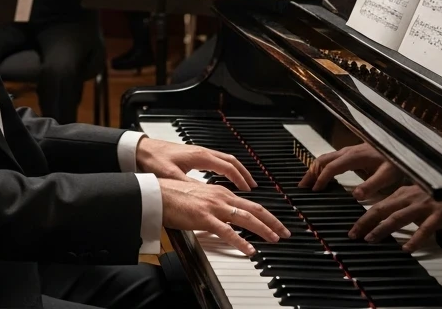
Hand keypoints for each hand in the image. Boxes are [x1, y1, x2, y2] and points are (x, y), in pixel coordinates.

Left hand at [136, 137, 256, 189]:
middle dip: (244, 173)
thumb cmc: (154, 160)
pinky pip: (216, 160)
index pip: (228, 167)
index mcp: (200, 157)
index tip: (248, 189)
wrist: (141, 149)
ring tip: (243, 182)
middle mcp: (202, 152)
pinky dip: (225, 169)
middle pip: (231, 161)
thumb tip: (204, 196)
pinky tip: (224, 177)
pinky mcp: (193, 155)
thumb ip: (189, 186)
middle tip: (253, 186)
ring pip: (224, 159)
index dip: (240, 179)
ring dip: (236, 170)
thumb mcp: (171, 176)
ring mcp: (198, 152)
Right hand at [160, 177, 289, 255]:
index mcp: (220, 192)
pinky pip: (227, 231)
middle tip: (284, 232)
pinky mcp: (204, 218)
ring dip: (263, 230)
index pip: (249, 203)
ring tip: (274, 239)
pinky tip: (249, 249)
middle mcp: (221, 197)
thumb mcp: (199, 198)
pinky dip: (240, 241)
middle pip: (254, 209)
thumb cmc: (173, 195)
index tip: (275, 223)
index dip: (265, 214)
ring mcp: (214, 207)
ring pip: (246, 218)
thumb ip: (214, 206)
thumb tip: (223, 217)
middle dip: (272, 222)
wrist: (156, 194)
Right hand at [300, 142, 387, 191]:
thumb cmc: (394, 162)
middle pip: (323, 160)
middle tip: (302, 188)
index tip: (314, 191)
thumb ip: (372, 185)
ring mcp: (347, 151)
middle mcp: (347, 152)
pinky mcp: (350, 153)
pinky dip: (321, 167)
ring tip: (307, 184)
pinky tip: (321, 177)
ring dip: (314, 170)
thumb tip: (354, 195)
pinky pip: (330, 159)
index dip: (321, 178)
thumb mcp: (387, 175)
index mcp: (354, 156)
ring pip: (324, 158)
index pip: (331, 167)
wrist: (400, 147)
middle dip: (311, 173)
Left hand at [349, 184, 441, 251]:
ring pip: (398, 217)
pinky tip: (407, 248)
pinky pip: (425, 229)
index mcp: (404, 193)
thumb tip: (384, 216)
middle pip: (383, 210)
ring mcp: (425, 206)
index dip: (364, 218)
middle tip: (353, 235)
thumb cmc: (439, 195)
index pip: (378, 206)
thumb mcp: (417, 196)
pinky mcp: (439, 214)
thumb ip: (401, 204)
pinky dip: (415, 239)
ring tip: (371, 239)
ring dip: (383, 229)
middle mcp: (411, 198)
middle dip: (365, 223)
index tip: (353, 230)